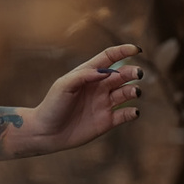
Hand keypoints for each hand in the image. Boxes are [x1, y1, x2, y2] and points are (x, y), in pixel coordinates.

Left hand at [17, 44, 145, 154]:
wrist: (46, 132)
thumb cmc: (52, 105)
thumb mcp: (64, 86)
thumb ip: (83, 76)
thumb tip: (105, 72)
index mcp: (88, 74)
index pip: (109, 58)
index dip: (123, 51)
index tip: (137, 50)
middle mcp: (99, 87)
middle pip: (121, 74)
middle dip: (132, 72)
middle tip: (137, 73)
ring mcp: (104, 103)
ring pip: (126, 93)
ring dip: (134, 90)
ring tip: (135, 92)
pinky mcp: (107, 121)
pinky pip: (125, 115)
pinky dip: (133, 112)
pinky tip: (134, 112)